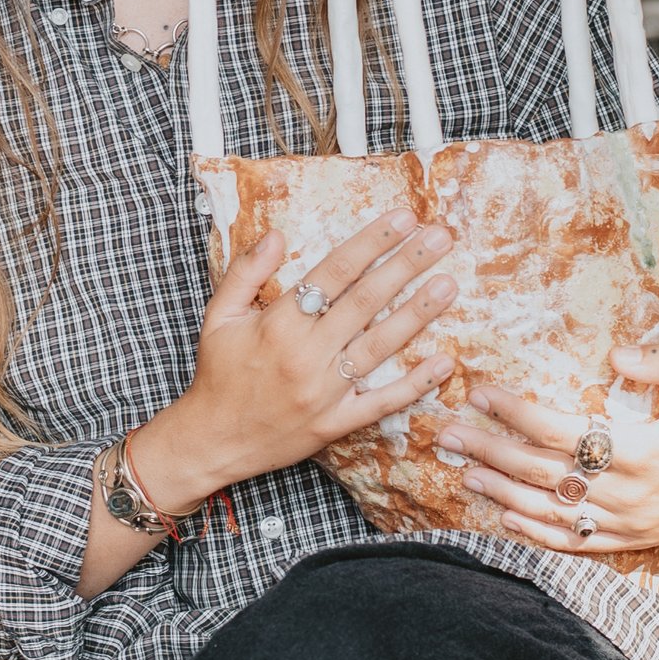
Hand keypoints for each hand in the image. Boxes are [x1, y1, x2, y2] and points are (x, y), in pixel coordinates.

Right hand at [143, 214, 459, 508]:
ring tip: (449, 284)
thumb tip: (276, 233)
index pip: (334, 272)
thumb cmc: (217, 374)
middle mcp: (306, 354)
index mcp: (278, 323)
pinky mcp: (335, 424)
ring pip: (380, 346)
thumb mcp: (218, 316)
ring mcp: (324, 391)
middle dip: (406, 265)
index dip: (371, 242)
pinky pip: (381, 403)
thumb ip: (246, 272)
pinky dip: (414, 385)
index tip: (403, 218)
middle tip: (440, 238)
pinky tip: (444, 362)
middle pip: (365, 301)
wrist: (209, 441)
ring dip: (418, 314)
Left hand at [452, 344, 658, 557]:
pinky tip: (504, 518)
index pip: (559, 429)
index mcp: (640, 450)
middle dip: (489, 451)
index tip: (479, 392)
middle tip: (445, 433)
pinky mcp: (628, 541)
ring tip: (462, 473)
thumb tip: (617, 350)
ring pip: (548, 510)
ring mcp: (624, 522)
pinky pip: (573, 542)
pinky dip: (535, 534)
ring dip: (500, 492)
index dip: (514, 412)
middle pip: (540, 471)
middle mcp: (624, 491)